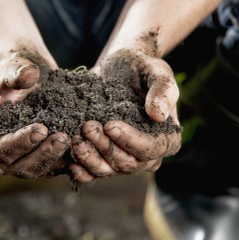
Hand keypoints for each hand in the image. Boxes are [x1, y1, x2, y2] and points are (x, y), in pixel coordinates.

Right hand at [0, 50, 70, 178]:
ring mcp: (23, 162)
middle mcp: (2, 158)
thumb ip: (17, 71)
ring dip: (59, 159)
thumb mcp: (13, 66)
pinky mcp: (45, 161)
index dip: (19, 143)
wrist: (34, 76)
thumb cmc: (16, 71)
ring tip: (76, 139)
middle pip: (21, 167)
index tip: (41, 129)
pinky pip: (57, 167)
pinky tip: (85, 144)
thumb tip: (28, 75)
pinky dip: (71, 159)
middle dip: (43, 154)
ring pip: (41, 171)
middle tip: (63, 137)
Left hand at [69, 49, 181, 182]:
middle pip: (127, 163)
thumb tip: (158, 115)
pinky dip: (82, 171)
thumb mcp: (156, 70)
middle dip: (105, 147)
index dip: (130, 140)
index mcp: (167, 139)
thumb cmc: (142, 68)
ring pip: (108, 170)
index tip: (110, 125)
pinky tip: (70, 163)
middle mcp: (148, 155)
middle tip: (87, 127)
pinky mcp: (105, 157)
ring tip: (76, 140)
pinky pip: (94, 172)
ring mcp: (125, 158)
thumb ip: (163, 89)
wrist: (119, 67)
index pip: (150, 149)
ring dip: (90, 159)